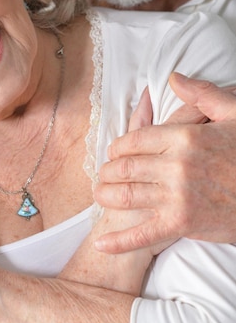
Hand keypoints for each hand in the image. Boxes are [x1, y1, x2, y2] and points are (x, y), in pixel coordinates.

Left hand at [94, 74, 235, 251]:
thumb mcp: (235, 114)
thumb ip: (201, 94)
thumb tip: (173, 78)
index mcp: (184, 138)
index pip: (135, 139)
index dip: (118, 145)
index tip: (113, 150)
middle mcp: (175, 166)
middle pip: (126, 167)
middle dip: (108, 170)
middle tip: (103, 173)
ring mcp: (177, 197)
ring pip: (127, 195)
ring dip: (107, 196)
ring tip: (100, 195)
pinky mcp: (183, 225)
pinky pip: (143, 235)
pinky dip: (119, 241)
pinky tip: (101, 244)